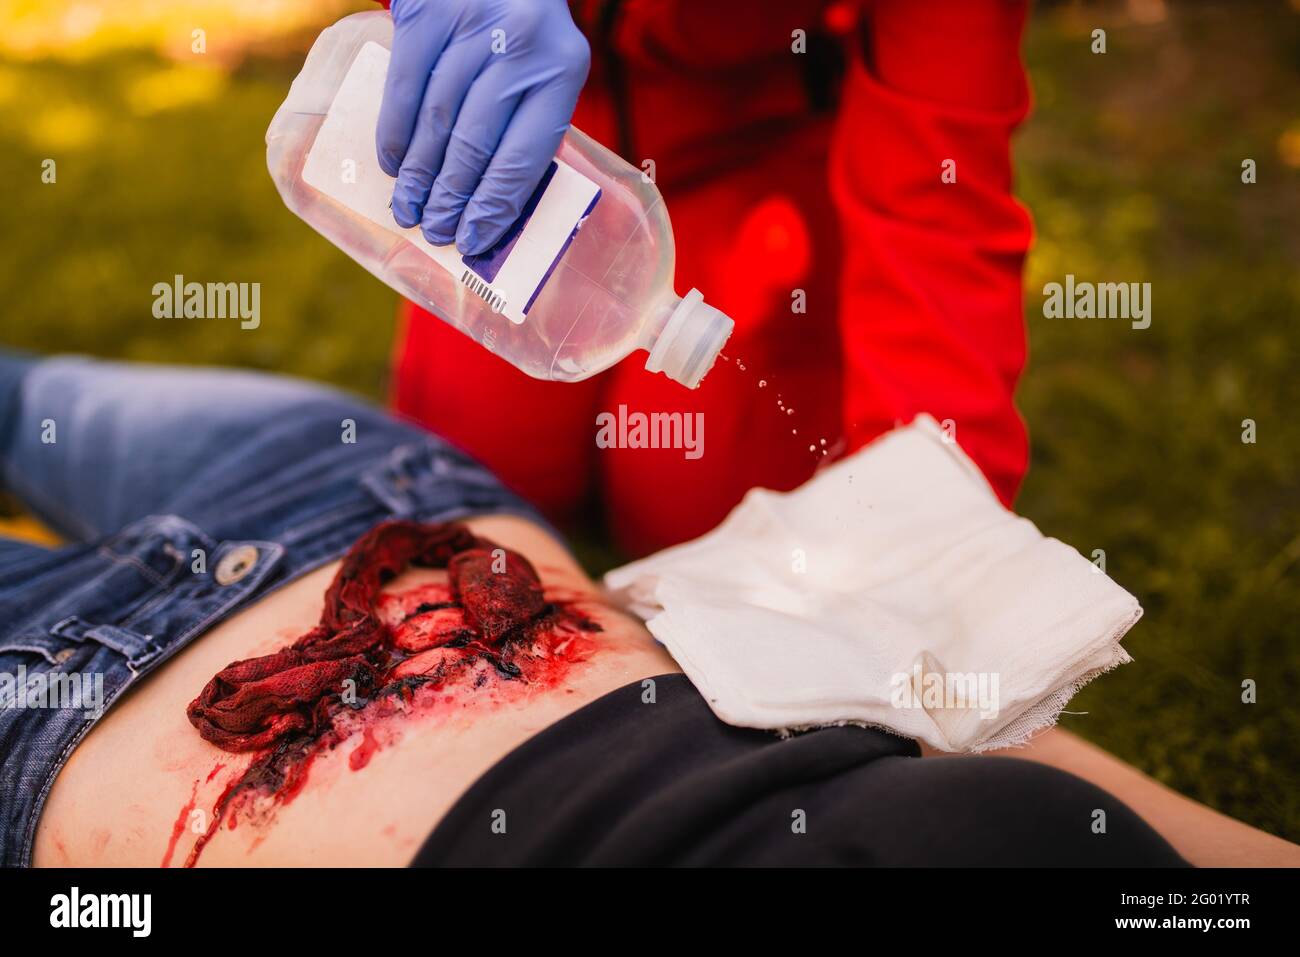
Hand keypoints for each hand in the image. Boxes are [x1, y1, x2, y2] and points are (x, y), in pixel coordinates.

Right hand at [377, 0, 590, 254]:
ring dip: (420, 174)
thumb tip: (486, 206)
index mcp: (563, 68)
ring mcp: (472, 24)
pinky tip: (393, 164)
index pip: (524, 157)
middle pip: (476, 142)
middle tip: (435, 231)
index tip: (473, 240)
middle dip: (451, 197)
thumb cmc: (519, 28)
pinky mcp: (428, 12)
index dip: (494, 206)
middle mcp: (521, 46)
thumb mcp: (542, 67)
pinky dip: (395, 132)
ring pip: (438, 119)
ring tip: (409, 209)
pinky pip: (404, 86)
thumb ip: (523, 123)